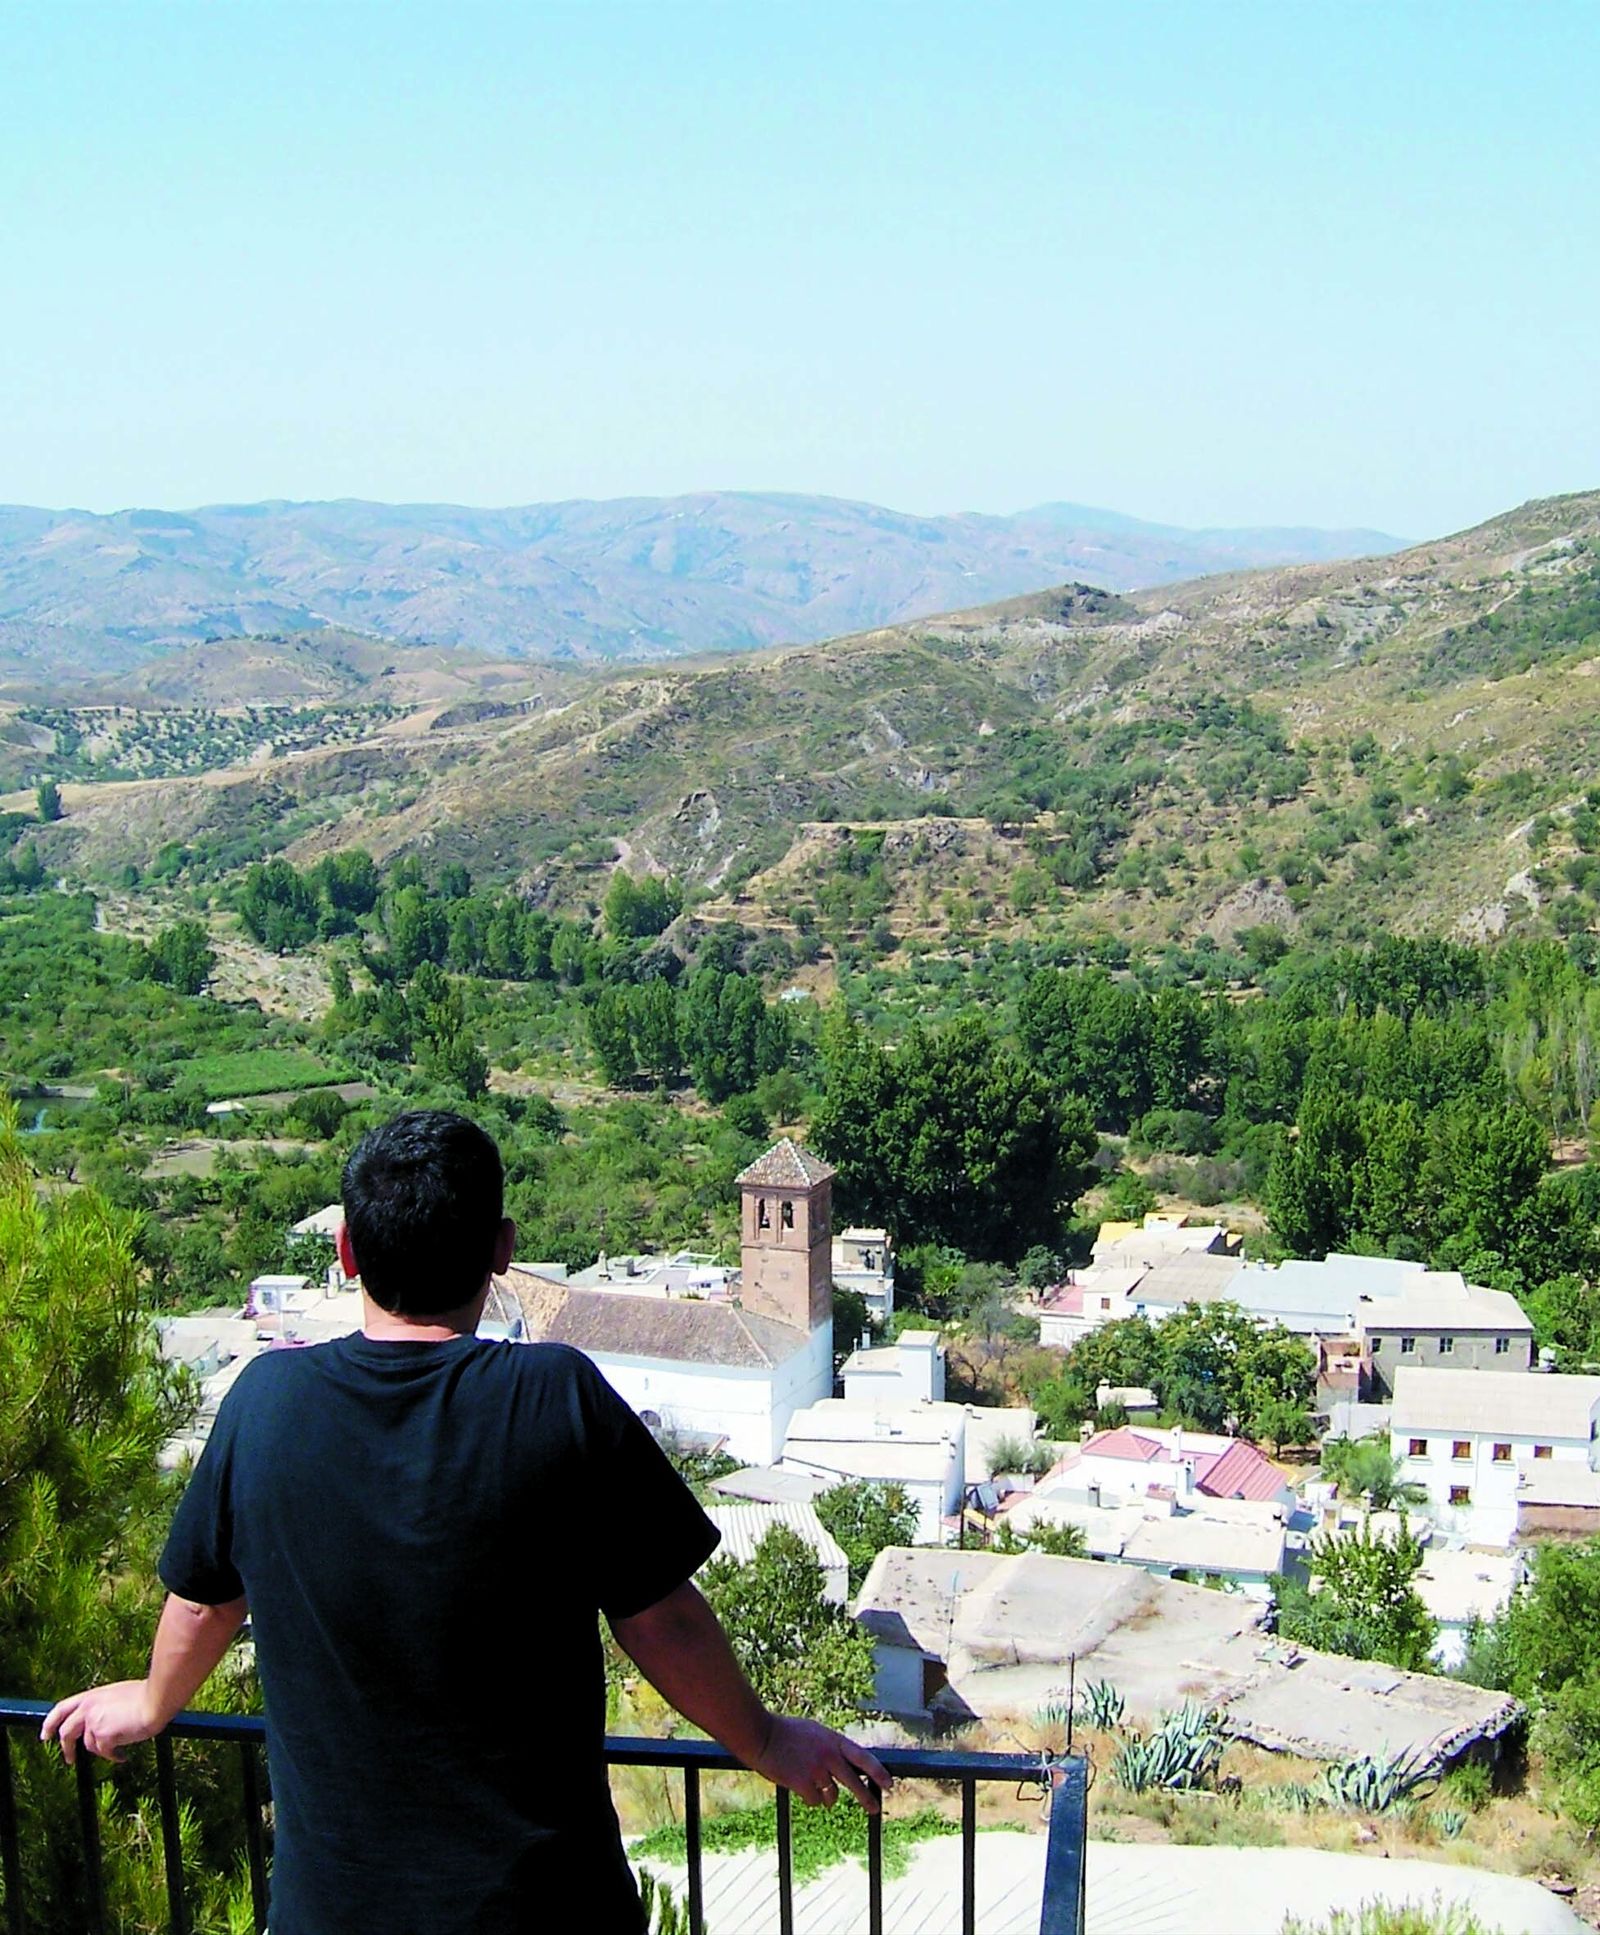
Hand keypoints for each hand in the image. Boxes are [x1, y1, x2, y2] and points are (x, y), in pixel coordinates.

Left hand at [41, 1681, 160, 1765]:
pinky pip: (104, 1752)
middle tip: (70, 1759)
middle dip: (66, 1748)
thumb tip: (102, 1719)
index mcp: (91, 1696)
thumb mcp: (117, 1694)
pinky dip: (113, 1756)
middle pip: (66, 1732)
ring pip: (89, 1745)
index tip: (46, 1734)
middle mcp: (88, 1708)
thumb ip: (103, 1705)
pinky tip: (123, 1755)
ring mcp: (94, 1723)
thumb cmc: (145, 1694)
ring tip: (116, 1751)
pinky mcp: (103, 1736)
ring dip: (102, 1750)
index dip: (50, 1723)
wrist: (155, 1701)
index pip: (61, 1709)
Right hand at [750, 1715, 892, 1812]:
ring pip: (832, 1796)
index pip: (863, 1758)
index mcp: (834, 1740)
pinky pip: (815, 1801)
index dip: (879, 1772)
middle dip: (866, 1798)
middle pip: (855, 1783)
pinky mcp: (803, 1783)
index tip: (889, 1784)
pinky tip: (800, 1788)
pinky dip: (810, 1798)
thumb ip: (831, 1747)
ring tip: (813, 1786)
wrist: (762, 1735)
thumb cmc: (787, 1732)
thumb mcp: (815, 1733)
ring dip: (826, 1796)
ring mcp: (817, 1770)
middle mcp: (829, 1755)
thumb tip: (847, 1764)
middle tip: (874, 1808)